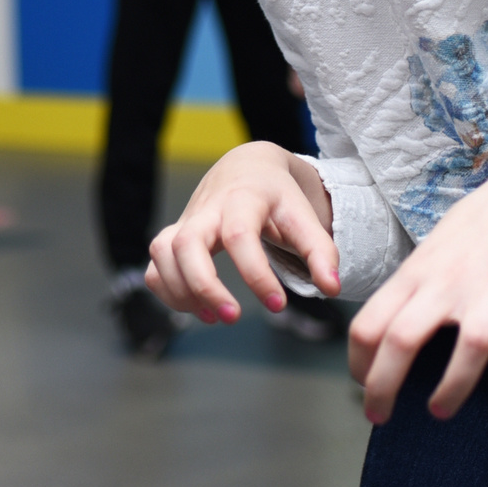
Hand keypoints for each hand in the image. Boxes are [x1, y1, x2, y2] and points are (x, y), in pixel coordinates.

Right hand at [145, 141, 339, 322]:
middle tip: (233, 317)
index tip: (278, 305)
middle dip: (204, 286)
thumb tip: (332, 287)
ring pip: (163, 254)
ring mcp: (186, 222)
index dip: (255, 274)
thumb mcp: (303, 216)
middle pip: (187, 244)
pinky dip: (168, 291)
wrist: (246, 168)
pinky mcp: (174, 237)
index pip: (239, 235)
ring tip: (216, 316)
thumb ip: (321, 251)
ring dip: (183, 292)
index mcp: (242, 198)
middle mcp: (207, 209)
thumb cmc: (277, 197)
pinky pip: (155, 266)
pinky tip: (198, 309)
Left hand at [347, 161, 487, 425]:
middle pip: (404, 337)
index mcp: (415, 277)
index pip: (369, 323)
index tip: (362, 386)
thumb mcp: (427, 258)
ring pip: (470, 344)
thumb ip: (405, 295)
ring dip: (453, 385)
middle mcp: (446, 284)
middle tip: (378, 415)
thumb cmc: (471, 235)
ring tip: (439, 410)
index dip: (358, 362)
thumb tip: (376, 338)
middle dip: (384, 384)